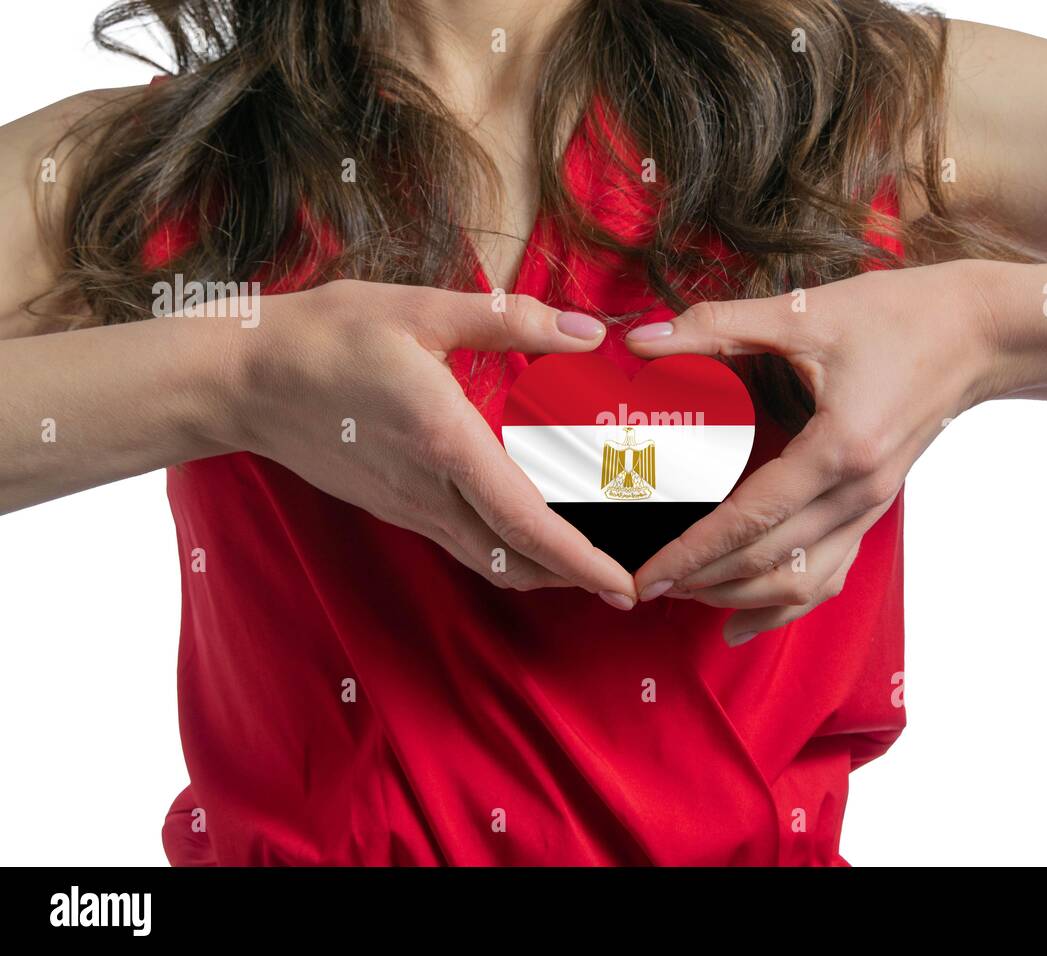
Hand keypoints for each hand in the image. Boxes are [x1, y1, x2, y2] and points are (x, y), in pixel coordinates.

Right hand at [219, 279, 636, 606]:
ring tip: (591, 560)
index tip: (624, 585)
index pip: (525, 522)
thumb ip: (509, 320)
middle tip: (628, 577)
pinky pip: (463, 544)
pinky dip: (508, 551)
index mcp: (445, 443)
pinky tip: (529, 529)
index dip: (581, 560)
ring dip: (543, 570)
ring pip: (488, 561)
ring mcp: (407, 507)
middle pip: (515, 560)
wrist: (241, 379)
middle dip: (576, 578)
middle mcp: (429, 491)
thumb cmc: (326, 336)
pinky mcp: (394, 507)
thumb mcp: (419, 310)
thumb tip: (586, 332)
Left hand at [625, 260, 1006, 641]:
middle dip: (704, 580)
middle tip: (647, 586)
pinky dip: (785, 603)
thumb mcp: (804, 313)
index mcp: (840, 449)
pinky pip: (829, 573)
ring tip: (688, 594)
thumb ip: (718, 326)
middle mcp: (860, 493)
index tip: (649, 575)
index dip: (694, 551)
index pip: (751, 519)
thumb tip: (643, 338)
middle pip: (771, 561)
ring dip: (741, 596)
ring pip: (802, 581)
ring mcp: (873, 507)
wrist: (981, 332)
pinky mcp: (875, 508)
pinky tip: (743, 621)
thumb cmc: (899, 316)